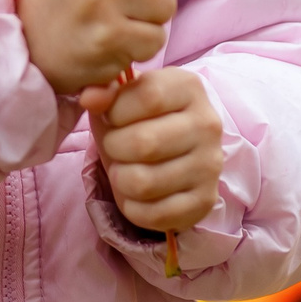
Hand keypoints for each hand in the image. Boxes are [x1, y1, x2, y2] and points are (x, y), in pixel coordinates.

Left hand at [82, 67, 223, 235]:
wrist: (172, 153)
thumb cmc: (139, 120)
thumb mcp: (121, 97)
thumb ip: (103, 91)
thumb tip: (90, 97)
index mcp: (190, 87)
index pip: (149, 96)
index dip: (117, 111)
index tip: (112, 117)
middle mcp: (208, 124)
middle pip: (144, 143)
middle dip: (114, 148)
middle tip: (115, 147)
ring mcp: (210, 165)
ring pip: (143, 183)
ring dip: (121, 179)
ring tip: (125, 169)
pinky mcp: (205, 201)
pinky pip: (154, 214)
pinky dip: (133, 207)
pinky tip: (136, 194)